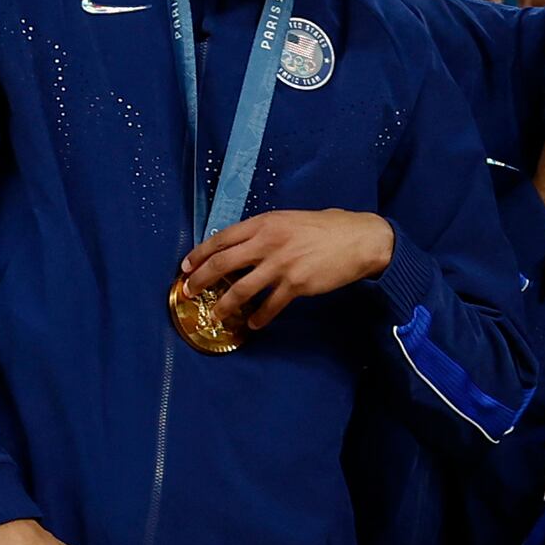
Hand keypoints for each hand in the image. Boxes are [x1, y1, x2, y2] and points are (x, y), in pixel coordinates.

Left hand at [177, 205, 391, 328]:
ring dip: (225, 305)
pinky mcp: (296, 285)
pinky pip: (270, 306)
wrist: (358, 239)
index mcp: (264, 223)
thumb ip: (264, 232)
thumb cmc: (325, 228)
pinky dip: (259, 318)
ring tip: (217, 315)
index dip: (199, 254)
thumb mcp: (288, 220)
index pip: (221, 238)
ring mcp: (281, 265)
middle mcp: (268, 242)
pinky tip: (253, 324)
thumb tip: (241, 247)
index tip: (185, 266)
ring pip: (241, 289)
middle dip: (200, 280)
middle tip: (189, 292)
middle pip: (222, 264)